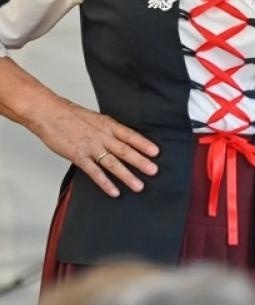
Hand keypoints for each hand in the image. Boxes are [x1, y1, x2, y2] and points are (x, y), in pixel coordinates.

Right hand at [29, 95, 158, 196]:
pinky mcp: (78, 156)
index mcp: (107, 125)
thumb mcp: (95, 118)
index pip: (130, 135)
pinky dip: (105, 182)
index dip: (144, 144)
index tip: (156, 152)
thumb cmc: (69, 115)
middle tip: (154, 171)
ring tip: (138, 186)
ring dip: (127, 176)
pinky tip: (114, 191)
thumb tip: (121, 137)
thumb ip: (108, 129)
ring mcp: (90, 147)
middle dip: (141, 162)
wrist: (47, 113)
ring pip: (112, 163)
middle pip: (125, 151)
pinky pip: (94, 172)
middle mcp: (102, 136)